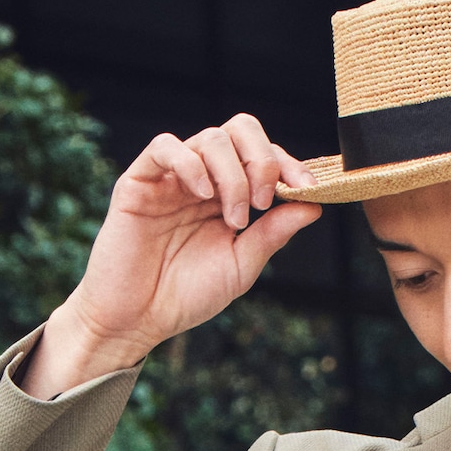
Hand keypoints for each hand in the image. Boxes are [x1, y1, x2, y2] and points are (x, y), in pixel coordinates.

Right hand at [20, 115, 320, 397]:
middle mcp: (204, 179)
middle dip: (262, 160)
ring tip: (234, 217)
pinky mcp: (139, 182)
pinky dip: (191, 163)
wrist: (137, 320)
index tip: (306, 189)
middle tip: (263, 203)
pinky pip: (165, 147)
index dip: (288, 165)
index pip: (264, 156)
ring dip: (233, 175)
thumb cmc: (186, 295)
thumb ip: (274, 233)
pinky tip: (203, 195)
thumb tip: (313, 205)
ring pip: (211, 138)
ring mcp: (172, 178)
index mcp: (230, 195)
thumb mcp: (242, 265)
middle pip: (240, 130)